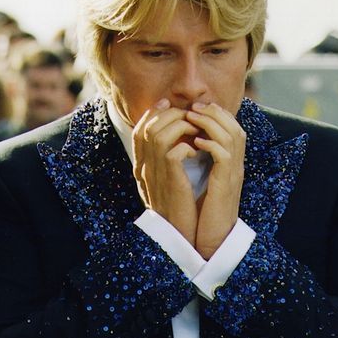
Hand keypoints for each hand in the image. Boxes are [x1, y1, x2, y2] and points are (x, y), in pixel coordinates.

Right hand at [132, 98, 199, 244]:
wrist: (177, 233)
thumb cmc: (176, 205)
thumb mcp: (166, 178)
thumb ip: (165, 157)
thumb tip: (175, 132)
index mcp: (141, 165)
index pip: (140, 130)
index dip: (153, 113)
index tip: (168, 104)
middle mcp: (143, 168)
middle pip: (149, 127)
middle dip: (171, 115)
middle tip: (190, 116)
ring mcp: (154, 174)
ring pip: (159, 134)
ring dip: (181, 126)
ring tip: (195, 131)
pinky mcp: (170, 181)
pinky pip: (174, 152)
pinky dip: (188, 145)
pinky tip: (198, 151)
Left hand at [185, 102, 245, 259]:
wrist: (213, 238)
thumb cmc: (204, 212)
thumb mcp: (203, 182)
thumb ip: (201, 163)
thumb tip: (188, 144)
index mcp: (231, 164)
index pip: (231, 128)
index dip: (216, 114)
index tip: (196, 107)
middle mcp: (236, 166)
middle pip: (235, 127)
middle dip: (214, 113)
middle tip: (194, 106)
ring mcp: (234, 174)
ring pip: (232, 136)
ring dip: (211, 123)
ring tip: (192, 117)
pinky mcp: (227, 183)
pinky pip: (225, 155)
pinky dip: (211, 144)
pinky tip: (196, 142)